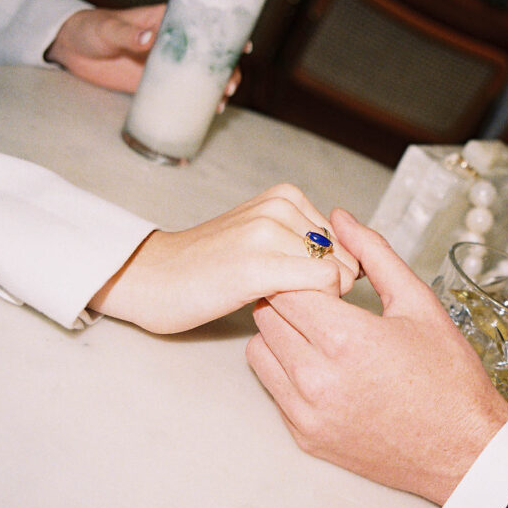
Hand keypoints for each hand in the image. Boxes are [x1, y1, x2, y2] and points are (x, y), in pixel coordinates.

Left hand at [44, 6, 245, 106]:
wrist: (72, 50)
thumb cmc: (90, 29)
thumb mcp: (108, 28)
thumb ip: (126, 34)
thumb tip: (148, 41)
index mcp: (165, 21)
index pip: (202, 24)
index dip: (226, 34)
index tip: (243, 46)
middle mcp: (172, 42)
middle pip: (209, 54)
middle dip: (227, 68)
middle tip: (229, 84)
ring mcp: (166, 64)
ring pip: (201, 74)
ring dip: (217, 86)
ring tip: (223, 101)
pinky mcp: (156, 83)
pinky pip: (182, 92)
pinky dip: (198, 101)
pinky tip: (211, 111)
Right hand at [89, 184, 359, 332]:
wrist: (152, 278)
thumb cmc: (206, 266)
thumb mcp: (262, 236)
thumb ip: (303, 242)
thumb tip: (355, 267)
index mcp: (285, 196)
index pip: (346, 242)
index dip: (334, 276)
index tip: (304, 291)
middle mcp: (281, 206)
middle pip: (347, 259)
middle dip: (330, 290)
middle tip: (291, 302)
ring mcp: (269, 233)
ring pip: (338, 274)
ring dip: (319, 302)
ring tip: (278, 304)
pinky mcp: (258, 265)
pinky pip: (322, 286)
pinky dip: (314, 307)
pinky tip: (277, 311)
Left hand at [247, 209, 507, 505]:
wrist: (462, 450)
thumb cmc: (448, 378)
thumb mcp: (418, 303)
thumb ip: (373, 255)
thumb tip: (340, 218)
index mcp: (347, 339)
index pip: (288, 285)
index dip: (303, 272)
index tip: (323, 276)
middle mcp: (318, 378)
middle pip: (267, 314)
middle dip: (289, 298)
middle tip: (322, 300)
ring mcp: (307, 411)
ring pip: (259, 349)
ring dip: (281, 333)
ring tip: (320, 333)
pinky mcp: (304, 436)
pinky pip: (272, 387)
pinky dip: (287, 370)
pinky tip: (323, 366)